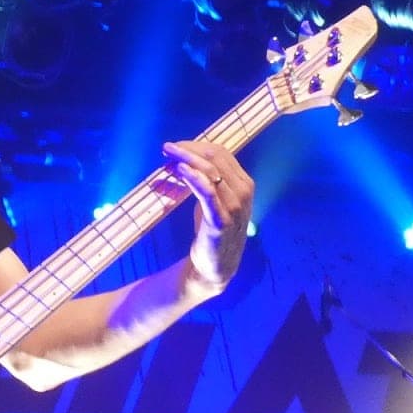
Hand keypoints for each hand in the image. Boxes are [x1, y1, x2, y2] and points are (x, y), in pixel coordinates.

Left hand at [161, 140, 252, 294]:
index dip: (197, 145)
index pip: (221, 153)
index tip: (176, 146)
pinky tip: (180, 170)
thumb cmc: (212, 230)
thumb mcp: (210, 200)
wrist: (216, 266)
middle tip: (168, 148)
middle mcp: (244, 191)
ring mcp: (235, 206)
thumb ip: (201, 180)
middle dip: (190, 149)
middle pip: (216, 158)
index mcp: (244, 183)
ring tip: (169, 155)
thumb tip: (177, 162)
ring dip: (188, 159)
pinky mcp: (221, 221)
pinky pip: (208, 193)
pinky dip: (194, 178)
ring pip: (211, 171)